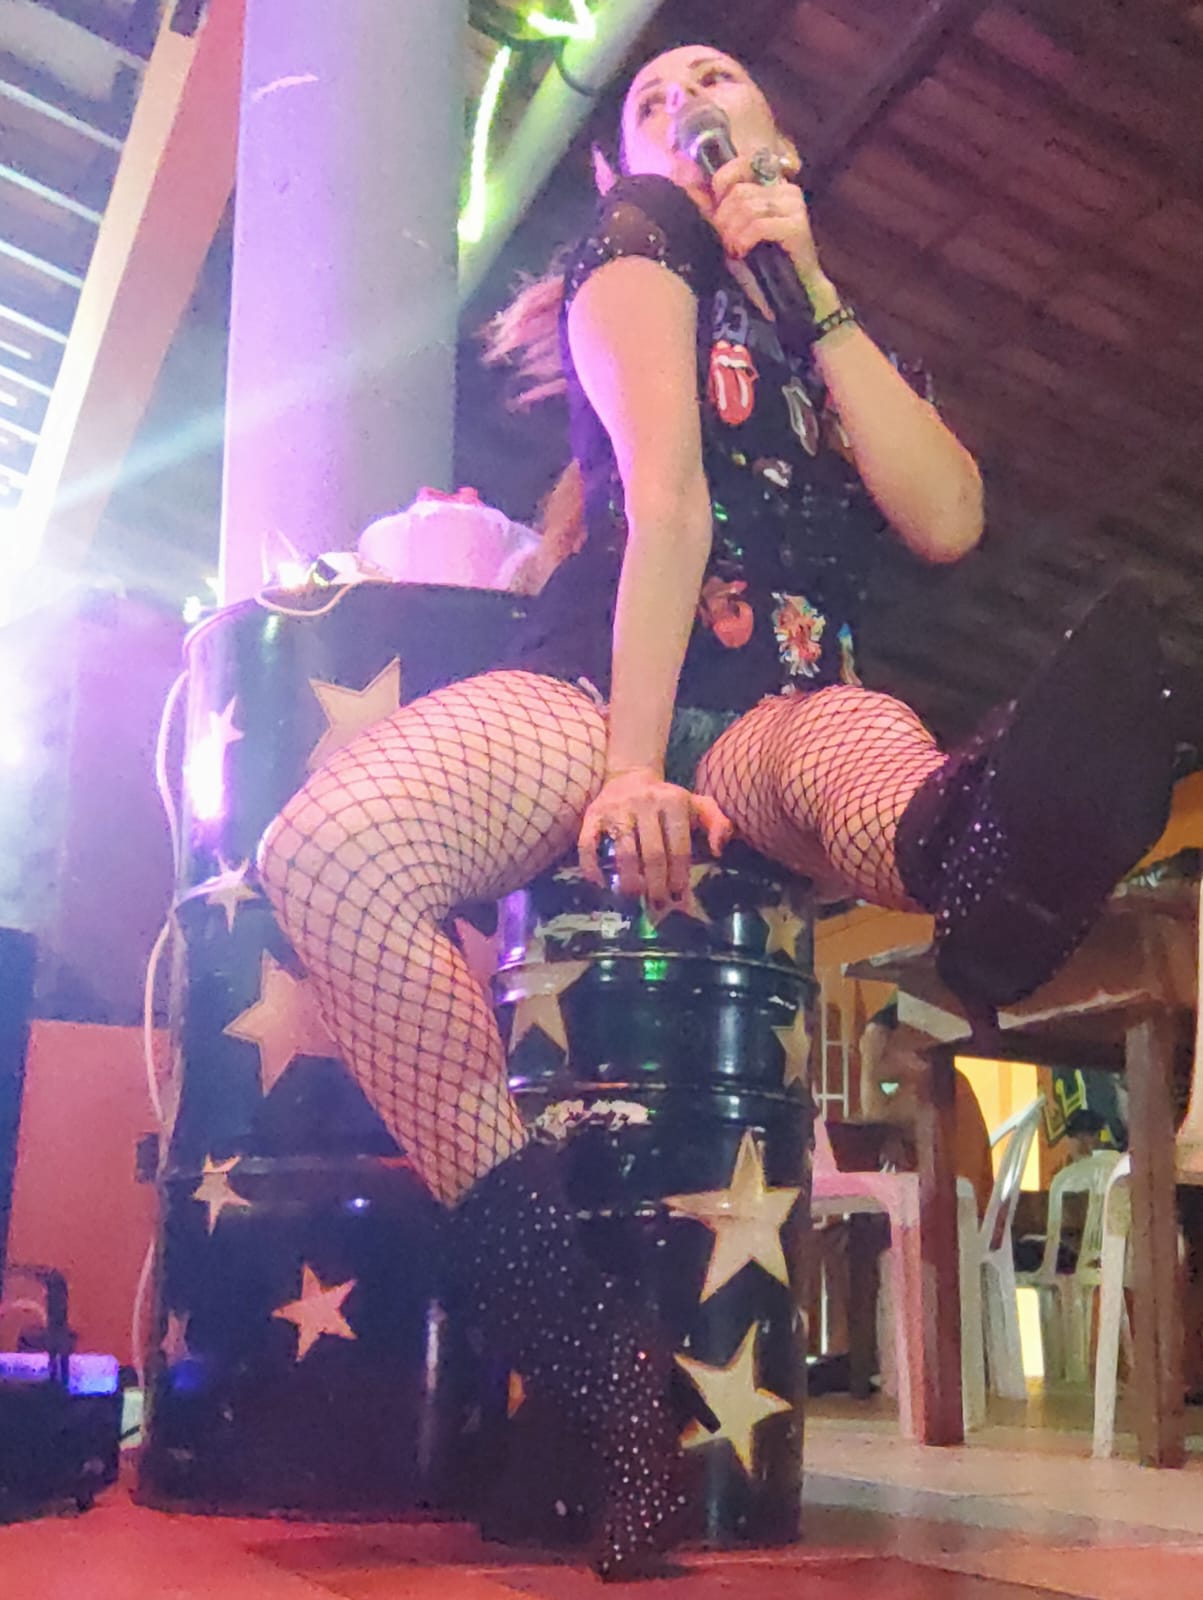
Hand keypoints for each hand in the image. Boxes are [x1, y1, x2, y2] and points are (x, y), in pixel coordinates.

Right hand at [578, 766, 733, 906]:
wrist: (630, 775)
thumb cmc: (667, 800)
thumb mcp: (698, 805)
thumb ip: (717, 823)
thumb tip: (717, 850)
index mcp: (674, 802)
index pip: (679, 847)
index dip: (679, 875)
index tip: (678, 896)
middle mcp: (645, 803)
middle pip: (653, 854)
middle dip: (657, 884)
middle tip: (658, 903)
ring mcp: (617, 809)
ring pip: (624, 853)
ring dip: (629, 881)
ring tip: (634, 897)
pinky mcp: (593, 815)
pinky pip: (588, 845)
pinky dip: (591, 867)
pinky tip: (600, 884)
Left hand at [709, 155, 821, 281]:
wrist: (795, 289)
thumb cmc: (763, 261)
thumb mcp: (737, 229)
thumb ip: (720, 208)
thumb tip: (691, 186)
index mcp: (772, 184)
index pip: (742, 164)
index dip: (722, 183)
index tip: (716, 211)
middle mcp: (786, 190)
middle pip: (739, 192)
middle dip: (725, 219)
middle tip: (725, 241)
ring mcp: (794, 206)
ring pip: (747, 208)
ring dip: (733, 233)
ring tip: (734, 250)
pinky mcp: (797, 226)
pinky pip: (758, 226)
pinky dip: (744, 240)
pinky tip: (743, 252)